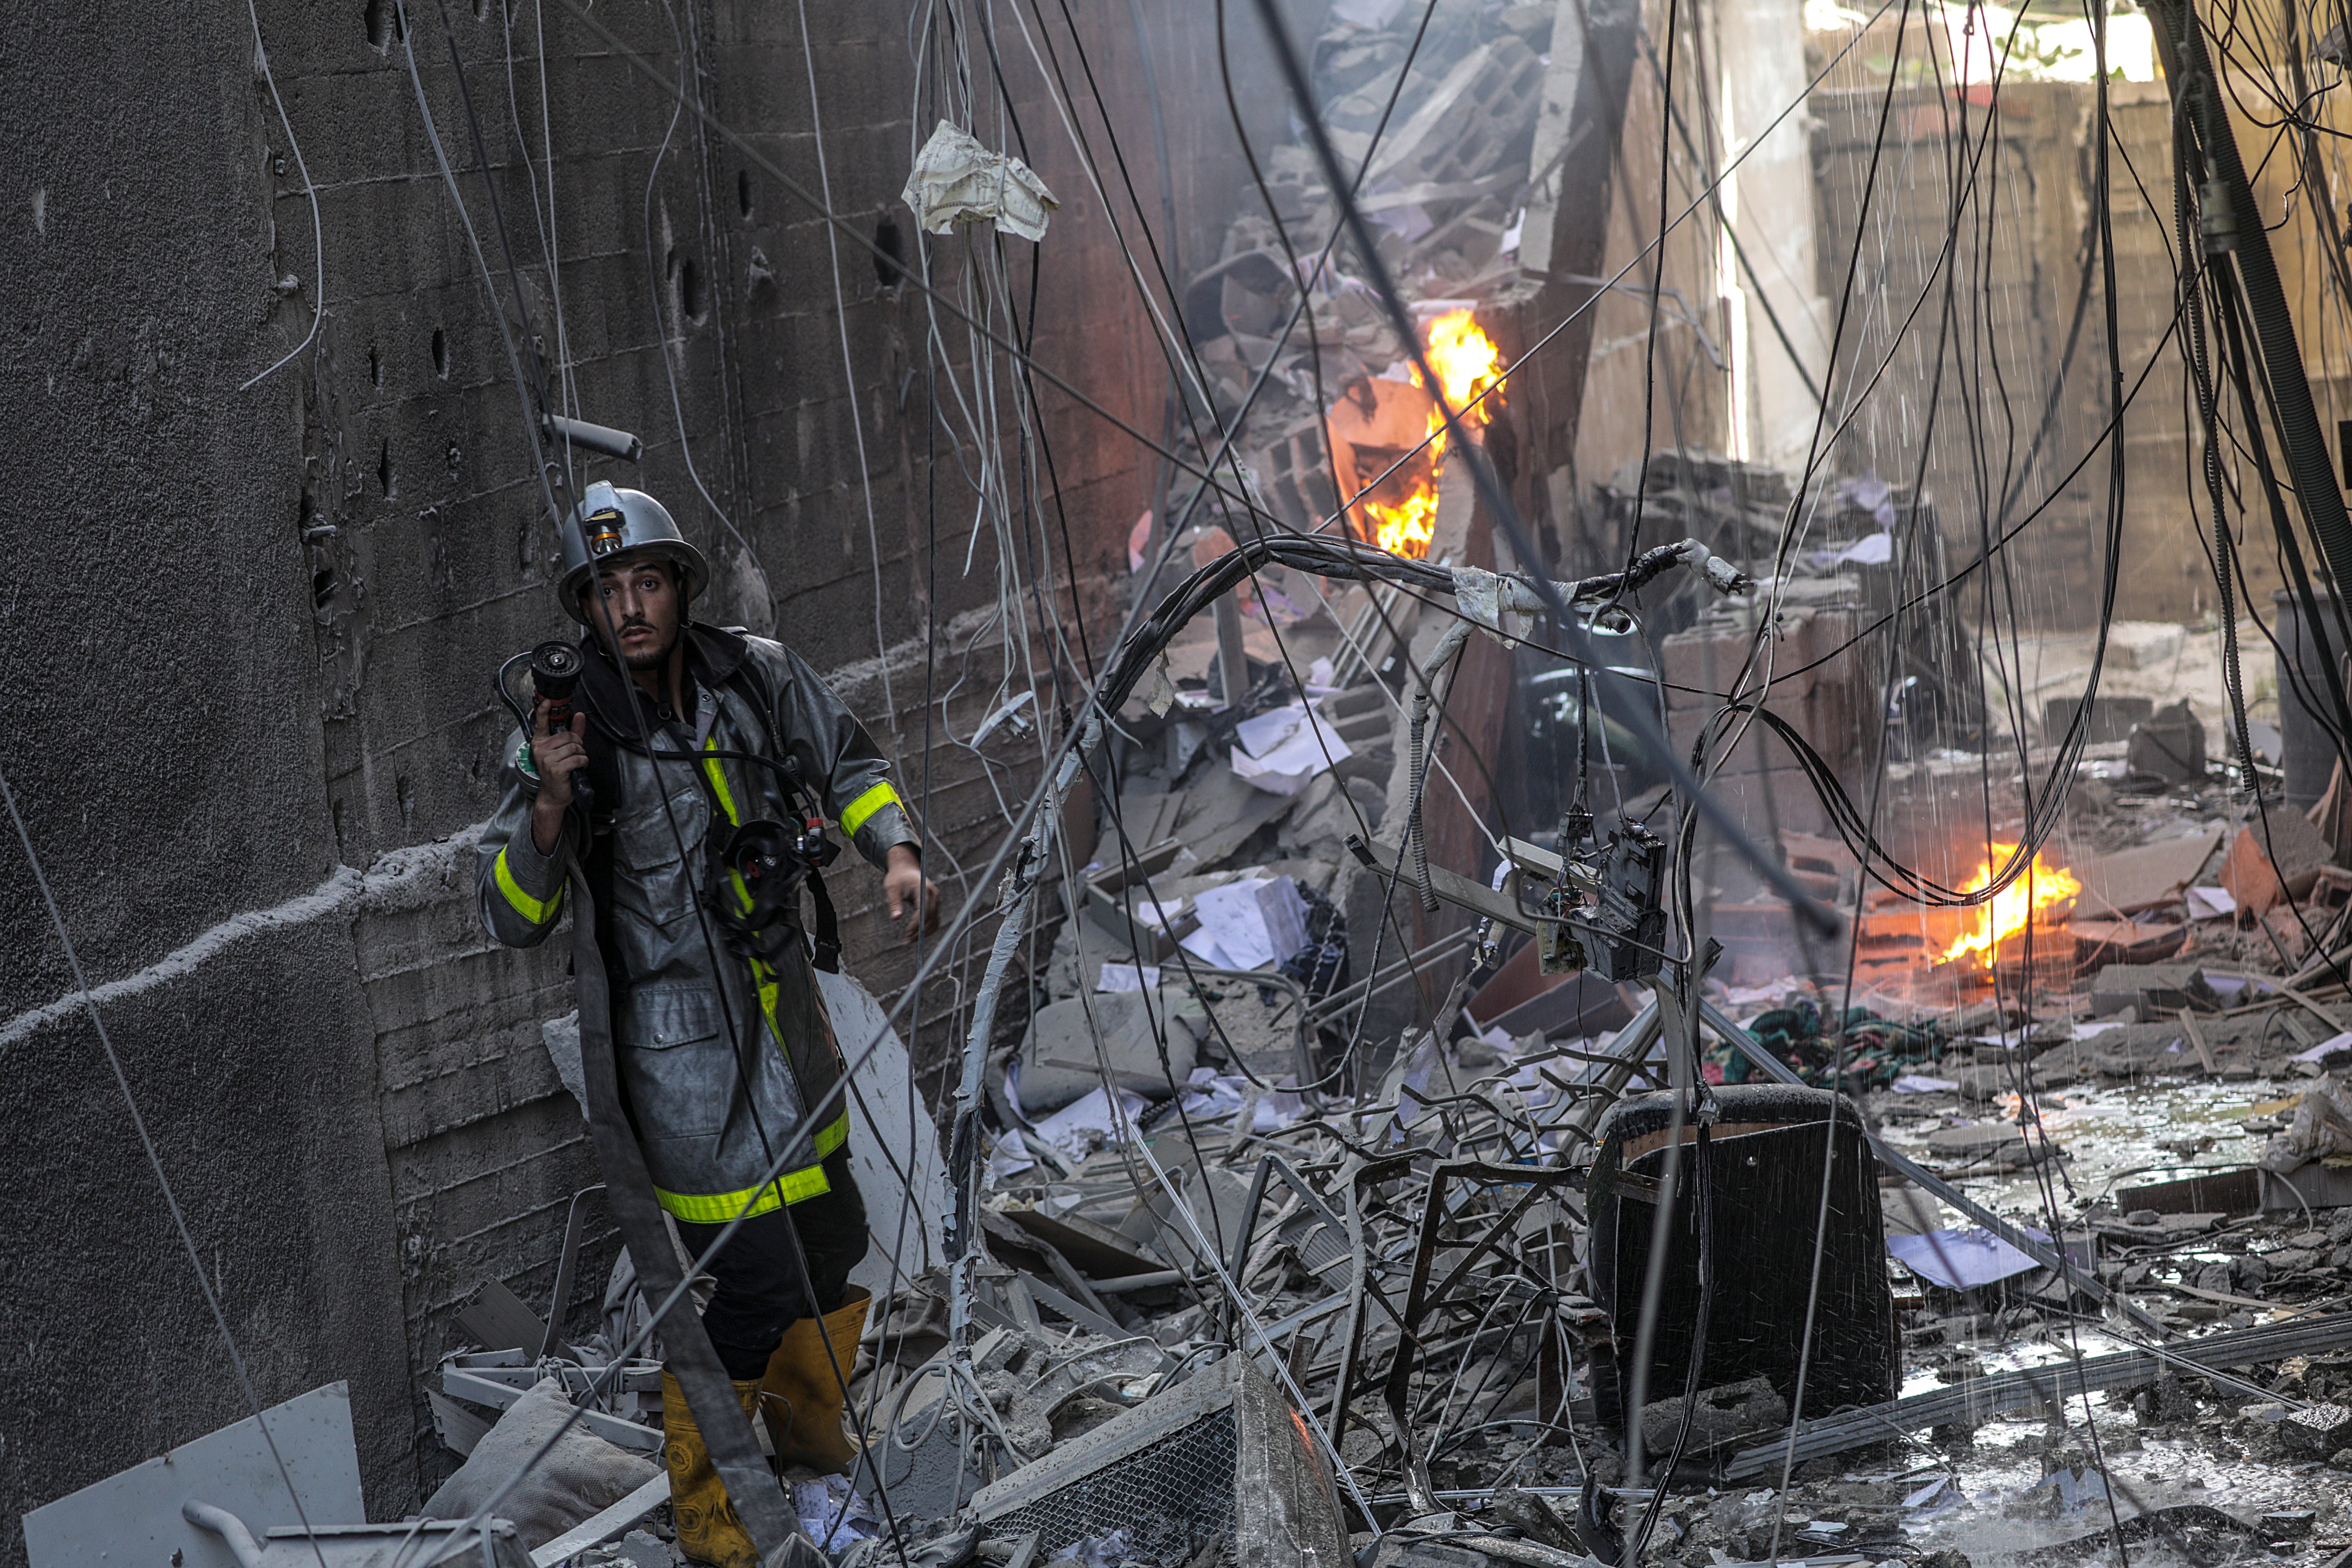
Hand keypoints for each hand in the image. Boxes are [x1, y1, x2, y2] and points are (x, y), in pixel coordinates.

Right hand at [529, 699, 586, 852]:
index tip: (547, 701)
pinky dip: (583, 763)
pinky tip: (577, 768)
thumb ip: (573, 732)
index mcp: (540, 742)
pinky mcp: (555, 768)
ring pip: (574, 747)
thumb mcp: (565, 750)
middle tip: (575, 754)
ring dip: (581, 755)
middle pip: (568, 736)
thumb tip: (579, 715)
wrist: (554, 794)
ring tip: (575, 762)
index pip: (541, 723)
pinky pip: (577, 759)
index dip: (544, 711)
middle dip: (578, 744)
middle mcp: (540, 749)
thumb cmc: (559, 771)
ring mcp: (546, 759)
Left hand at [884, 844, 940, 943]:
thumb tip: (896, 918)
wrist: (905, 869)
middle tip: (906, 941)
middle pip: (931, 918)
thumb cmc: (897, 878)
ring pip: (934, 922)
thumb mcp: (892, 888)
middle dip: (919, 932)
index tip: (906, 933)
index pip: (924, 910)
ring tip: (909, 940)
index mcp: (924, 889)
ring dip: (923, 933)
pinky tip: (915, 935)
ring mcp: (936, 900)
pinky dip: (926, 929)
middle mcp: (933, 895)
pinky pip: (934, 920)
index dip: (916, 923)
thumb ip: (894, 902)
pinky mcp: (934, 905)